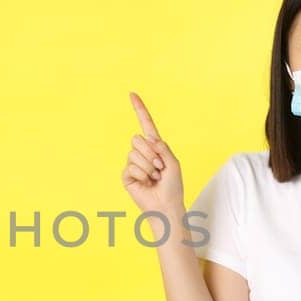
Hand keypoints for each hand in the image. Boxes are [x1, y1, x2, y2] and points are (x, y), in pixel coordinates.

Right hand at [121, 92, 183, 213]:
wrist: (166, 206)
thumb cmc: (173, 186)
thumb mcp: (173, 163)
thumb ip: (162, 148)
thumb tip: (147, 139)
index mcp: (156, 146)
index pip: (146, 124)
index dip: (139, 109)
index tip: (132, 94)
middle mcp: (143, 152)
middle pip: (138, 139)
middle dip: (151, 154)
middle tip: (159, 169)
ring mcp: (133, 163)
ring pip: (134, 153)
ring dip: (148, 167)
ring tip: (154, 178)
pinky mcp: (126, 175)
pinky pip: (130, 167)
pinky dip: (141, 175)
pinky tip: (146, 183)